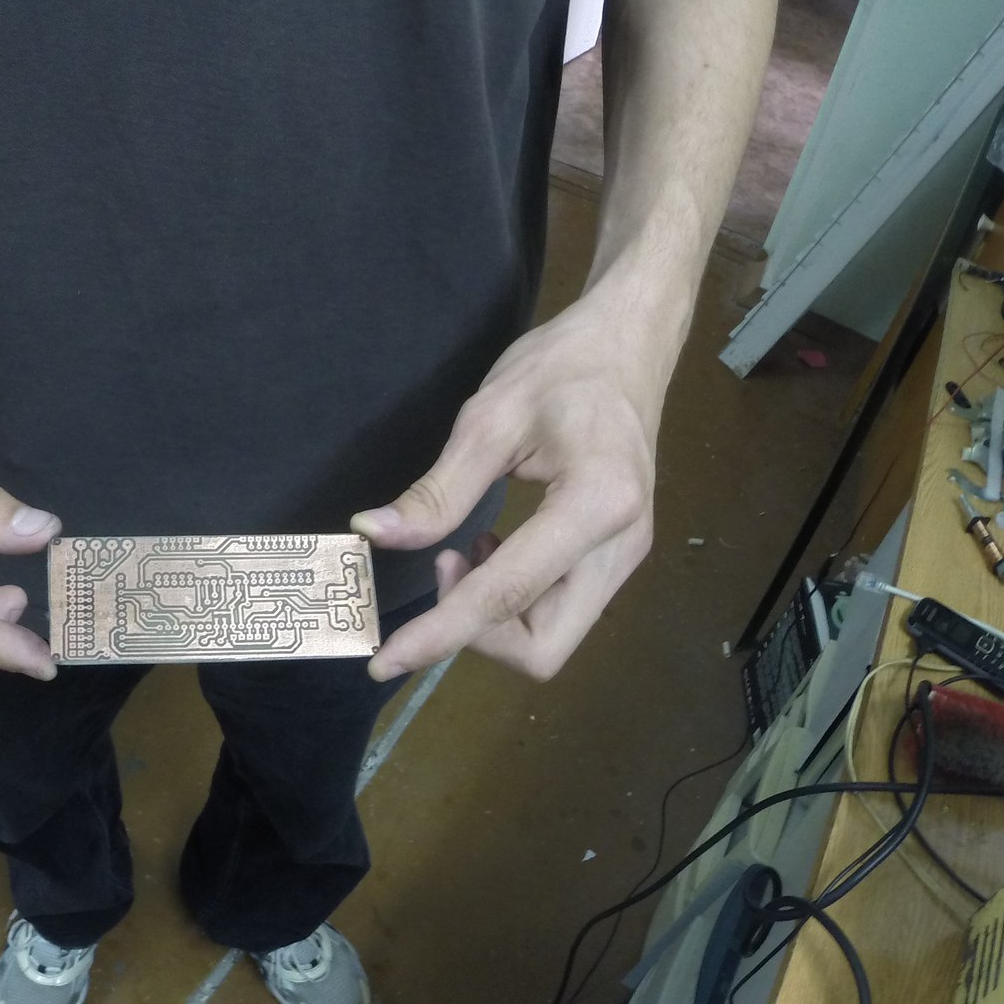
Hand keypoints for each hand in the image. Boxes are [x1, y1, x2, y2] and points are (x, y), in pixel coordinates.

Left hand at [355, 295, 667, 682]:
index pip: (506, 595)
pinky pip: (558, 609)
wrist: (629, 343)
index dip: (439, 635)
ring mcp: (625, 557)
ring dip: (494, 617)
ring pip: (551, 638)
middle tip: (445, 566)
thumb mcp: (489, 417)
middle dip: (478, 634)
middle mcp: (622, 547)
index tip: (384, 660)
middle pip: (542, 648)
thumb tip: (374, 535)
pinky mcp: (617, 557)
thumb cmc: (563, 367)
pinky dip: (513, 600)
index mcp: (595, 505)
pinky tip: (493, 548)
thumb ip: (436, 491)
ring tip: (467, 548)